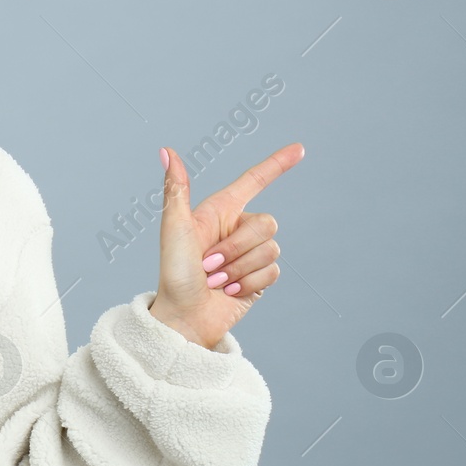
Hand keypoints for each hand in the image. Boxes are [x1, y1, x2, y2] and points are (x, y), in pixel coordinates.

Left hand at [148, 143, 303, 348]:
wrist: (183, 316)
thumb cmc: (174, 272)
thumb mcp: (174, 228)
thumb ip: (176, 189)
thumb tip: (166, 151)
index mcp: (218, 211)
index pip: (254, 181)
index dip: (277, 164)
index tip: (299, 149)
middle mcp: (237, 229)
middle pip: (266, 223)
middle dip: (237, 247)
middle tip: (208, 265)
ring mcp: (250, 254)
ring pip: (271, 249)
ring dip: (239, 268)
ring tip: (215, 280)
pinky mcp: (259, 278)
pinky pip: (273, 272)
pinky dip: (248, 283)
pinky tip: (228, 291)